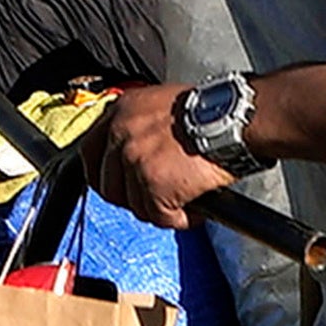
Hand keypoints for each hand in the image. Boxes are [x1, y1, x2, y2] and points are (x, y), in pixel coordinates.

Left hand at [102, 82, 228, 229]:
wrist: (235, 118)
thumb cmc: (211, 111)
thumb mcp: (161, 106)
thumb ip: (139, 127)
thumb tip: (131, 155)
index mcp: (120, 112)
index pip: (90, 152)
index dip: (104, 176)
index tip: (118, 186)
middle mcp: (120, 134)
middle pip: (108, 186)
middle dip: (132, 199)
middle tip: (157, 199)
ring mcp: (134, 160)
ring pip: (136, 206)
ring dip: (160, 210)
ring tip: (185, 201)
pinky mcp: (153, 185)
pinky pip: (160, 217)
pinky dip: (180, 219)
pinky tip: (195, 210)